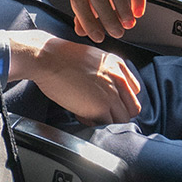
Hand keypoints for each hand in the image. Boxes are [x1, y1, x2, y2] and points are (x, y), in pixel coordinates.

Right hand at [6, 29, 140, 125]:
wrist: (47, 58)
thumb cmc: (61, 56)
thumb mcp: (92, 57)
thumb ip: (105, 71)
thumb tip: (105, 86)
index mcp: (118, 65)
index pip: (134, 91)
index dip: (121, 100)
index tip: (110, 102)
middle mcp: (119, 79)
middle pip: (132, 108)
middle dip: (117, 113)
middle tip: (101, 113)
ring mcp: (111, 94)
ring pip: (122, 120)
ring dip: (106, 120)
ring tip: (88, 113)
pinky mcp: (100, 107)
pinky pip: (106, 124)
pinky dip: (94, 123)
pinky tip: (80, 114)